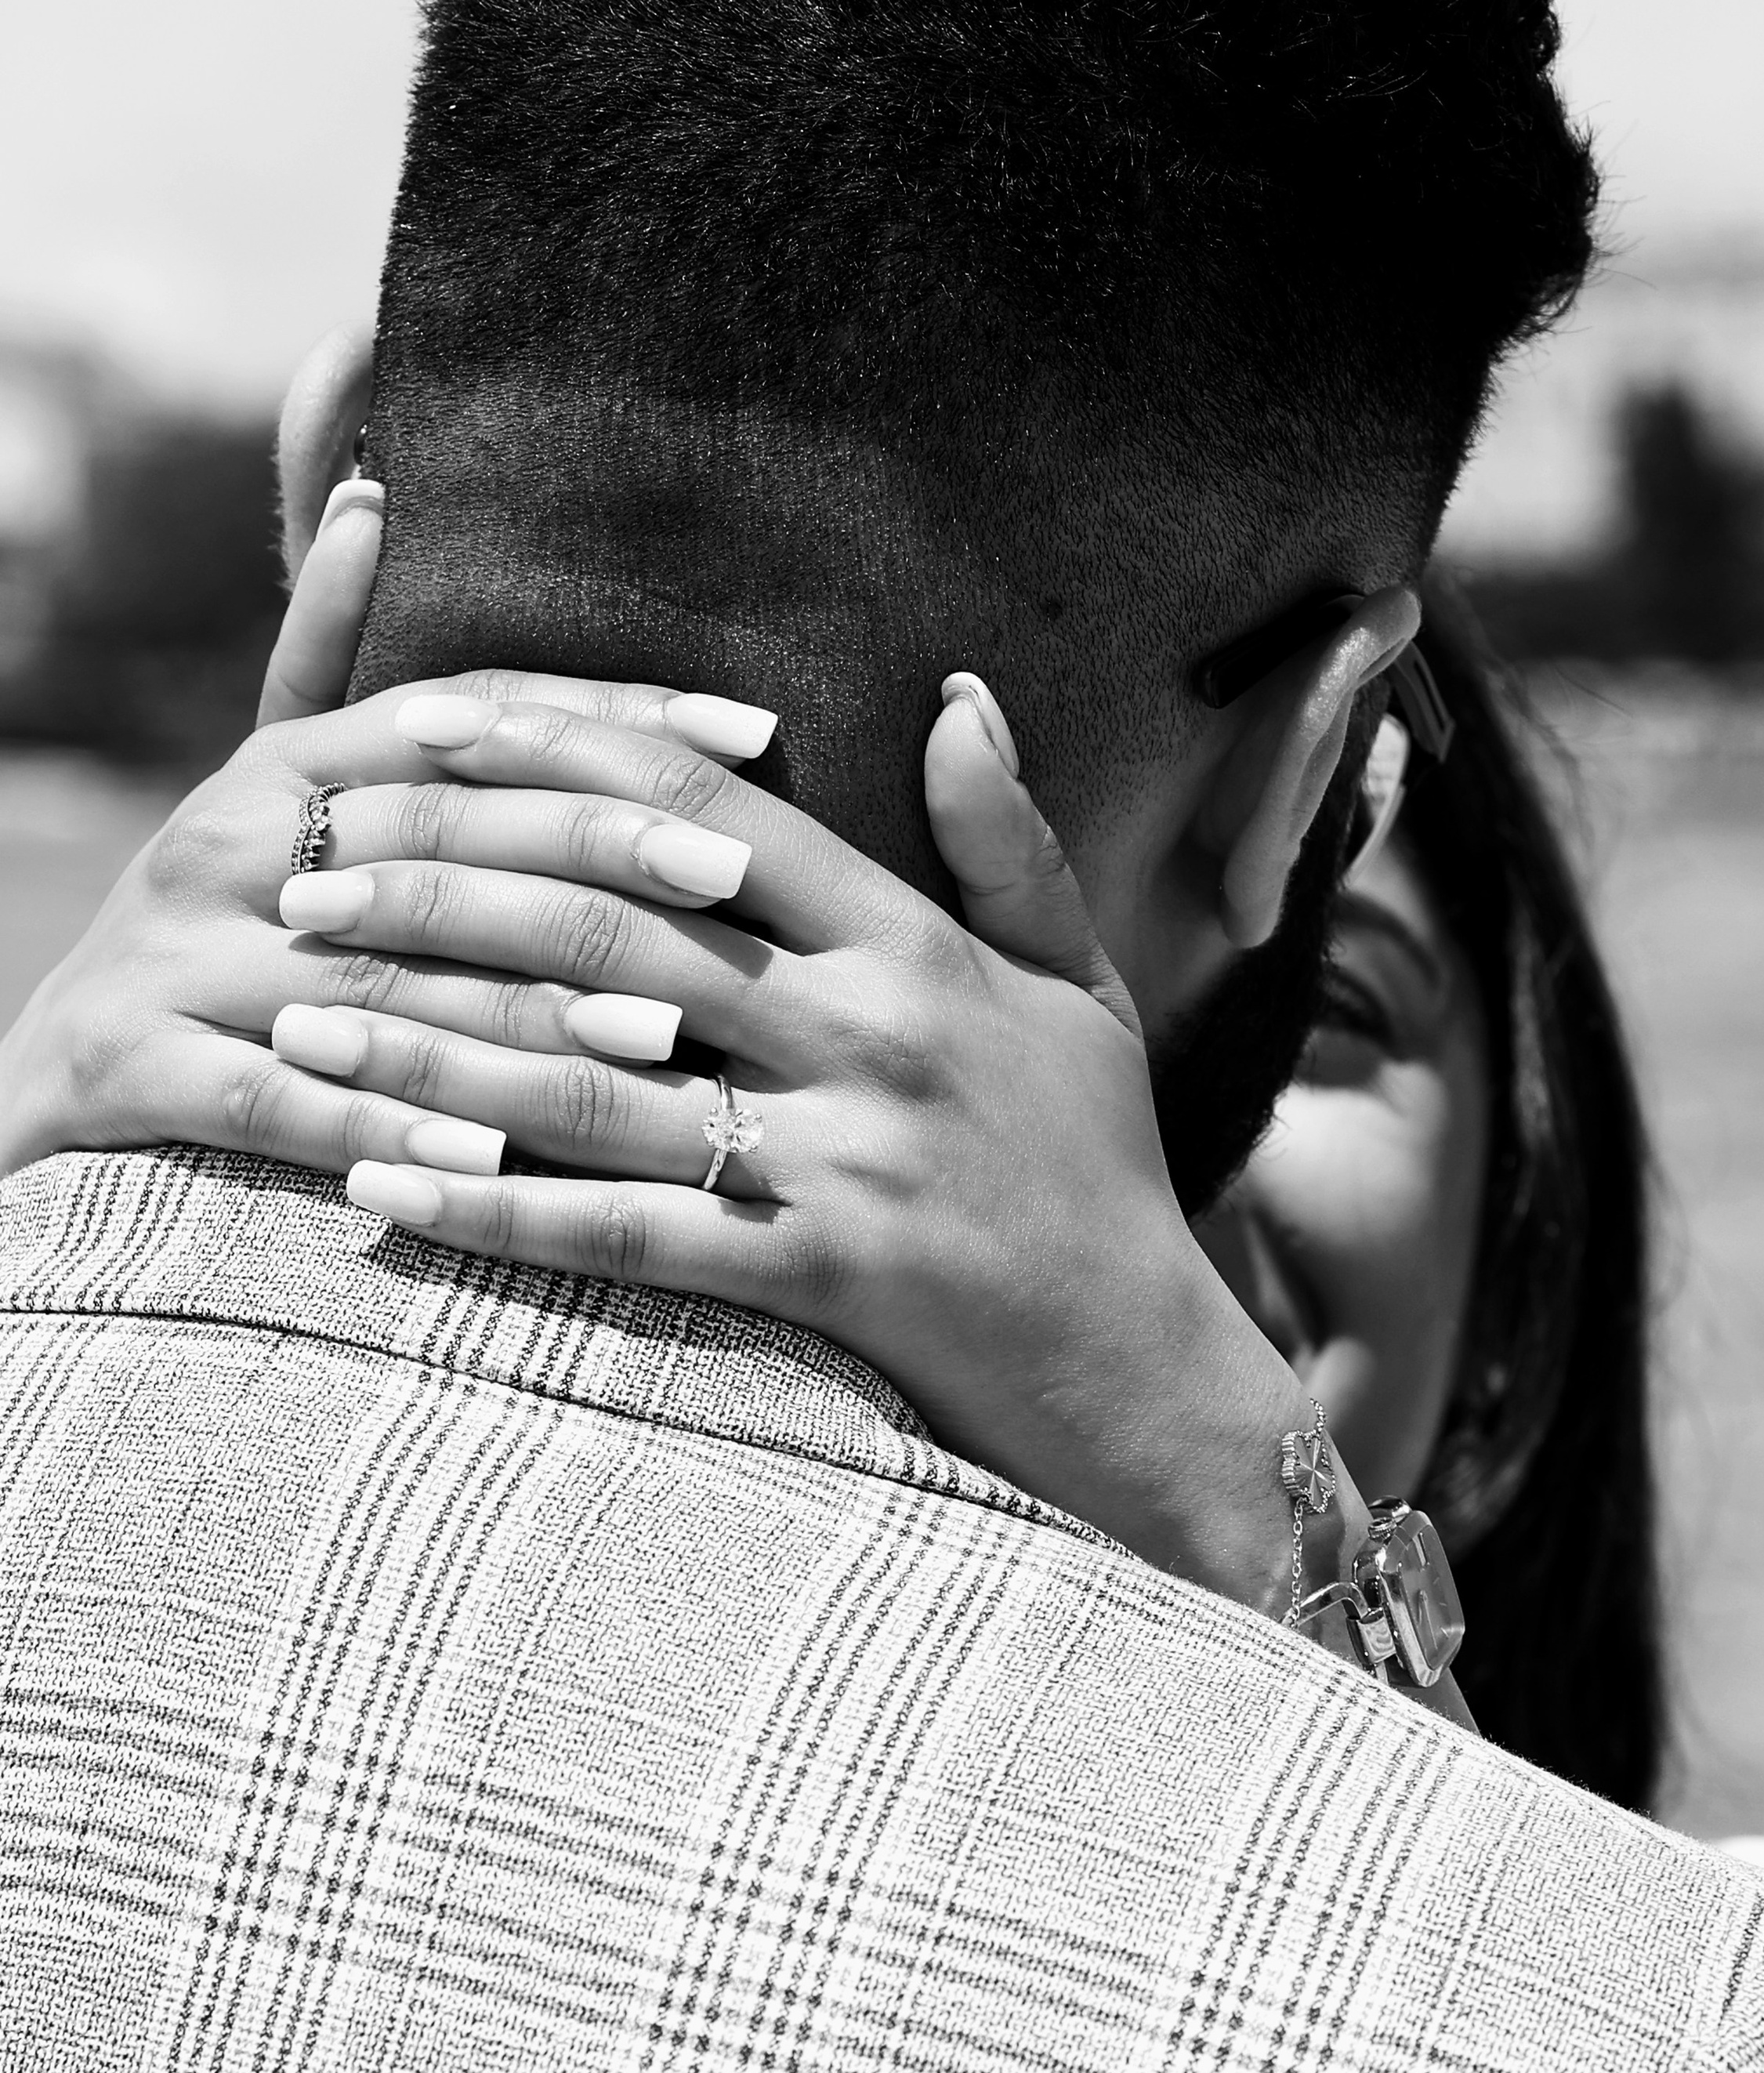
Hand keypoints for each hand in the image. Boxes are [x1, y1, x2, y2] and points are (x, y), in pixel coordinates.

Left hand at [0, 569, 1472, 1720]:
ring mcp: (852, 1157)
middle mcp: (876, 1032)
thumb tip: (955, 692)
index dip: (545, 752)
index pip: (700, 805)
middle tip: (302, 874)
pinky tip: (376, 1192)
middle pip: (613, 924)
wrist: (1163, 1379)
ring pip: (597, 1076)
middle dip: (438, 888)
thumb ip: (1007, 845)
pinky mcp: (828, 1280)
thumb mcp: (1079, 992)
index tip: (411, 732)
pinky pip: (629, 1238)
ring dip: (426, 1045)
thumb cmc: (1106, 1179)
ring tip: (291, 1020)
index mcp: (915, 943)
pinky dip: (495, 1212)